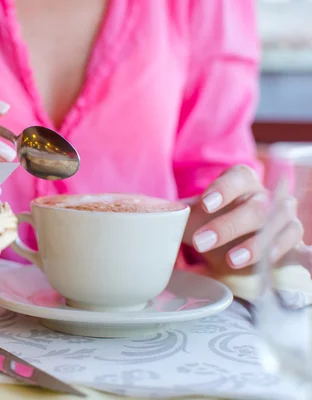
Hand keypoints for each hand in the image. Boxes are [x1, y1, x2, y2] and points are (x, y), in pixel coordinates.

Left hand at [184, 165, 303, 271]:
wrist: (231, 240)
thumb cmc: (210, 221)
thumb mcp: (191, 216)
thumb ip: (176, 213)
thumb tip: (152, 216)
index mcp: (241, 180)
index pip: (238, 176)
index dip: (223, 189)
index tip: (205, 204)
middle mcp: (265, 193)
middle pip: (255, 205)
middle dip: (228, 225)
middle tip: (201, 243)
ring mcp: (282, 213)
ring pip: (275, 225)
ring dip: (254, 243)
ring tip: (231, 261)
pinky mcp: (292, 235)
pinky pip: (290, 242)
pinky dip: (274, 254)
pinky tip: (258, 267)